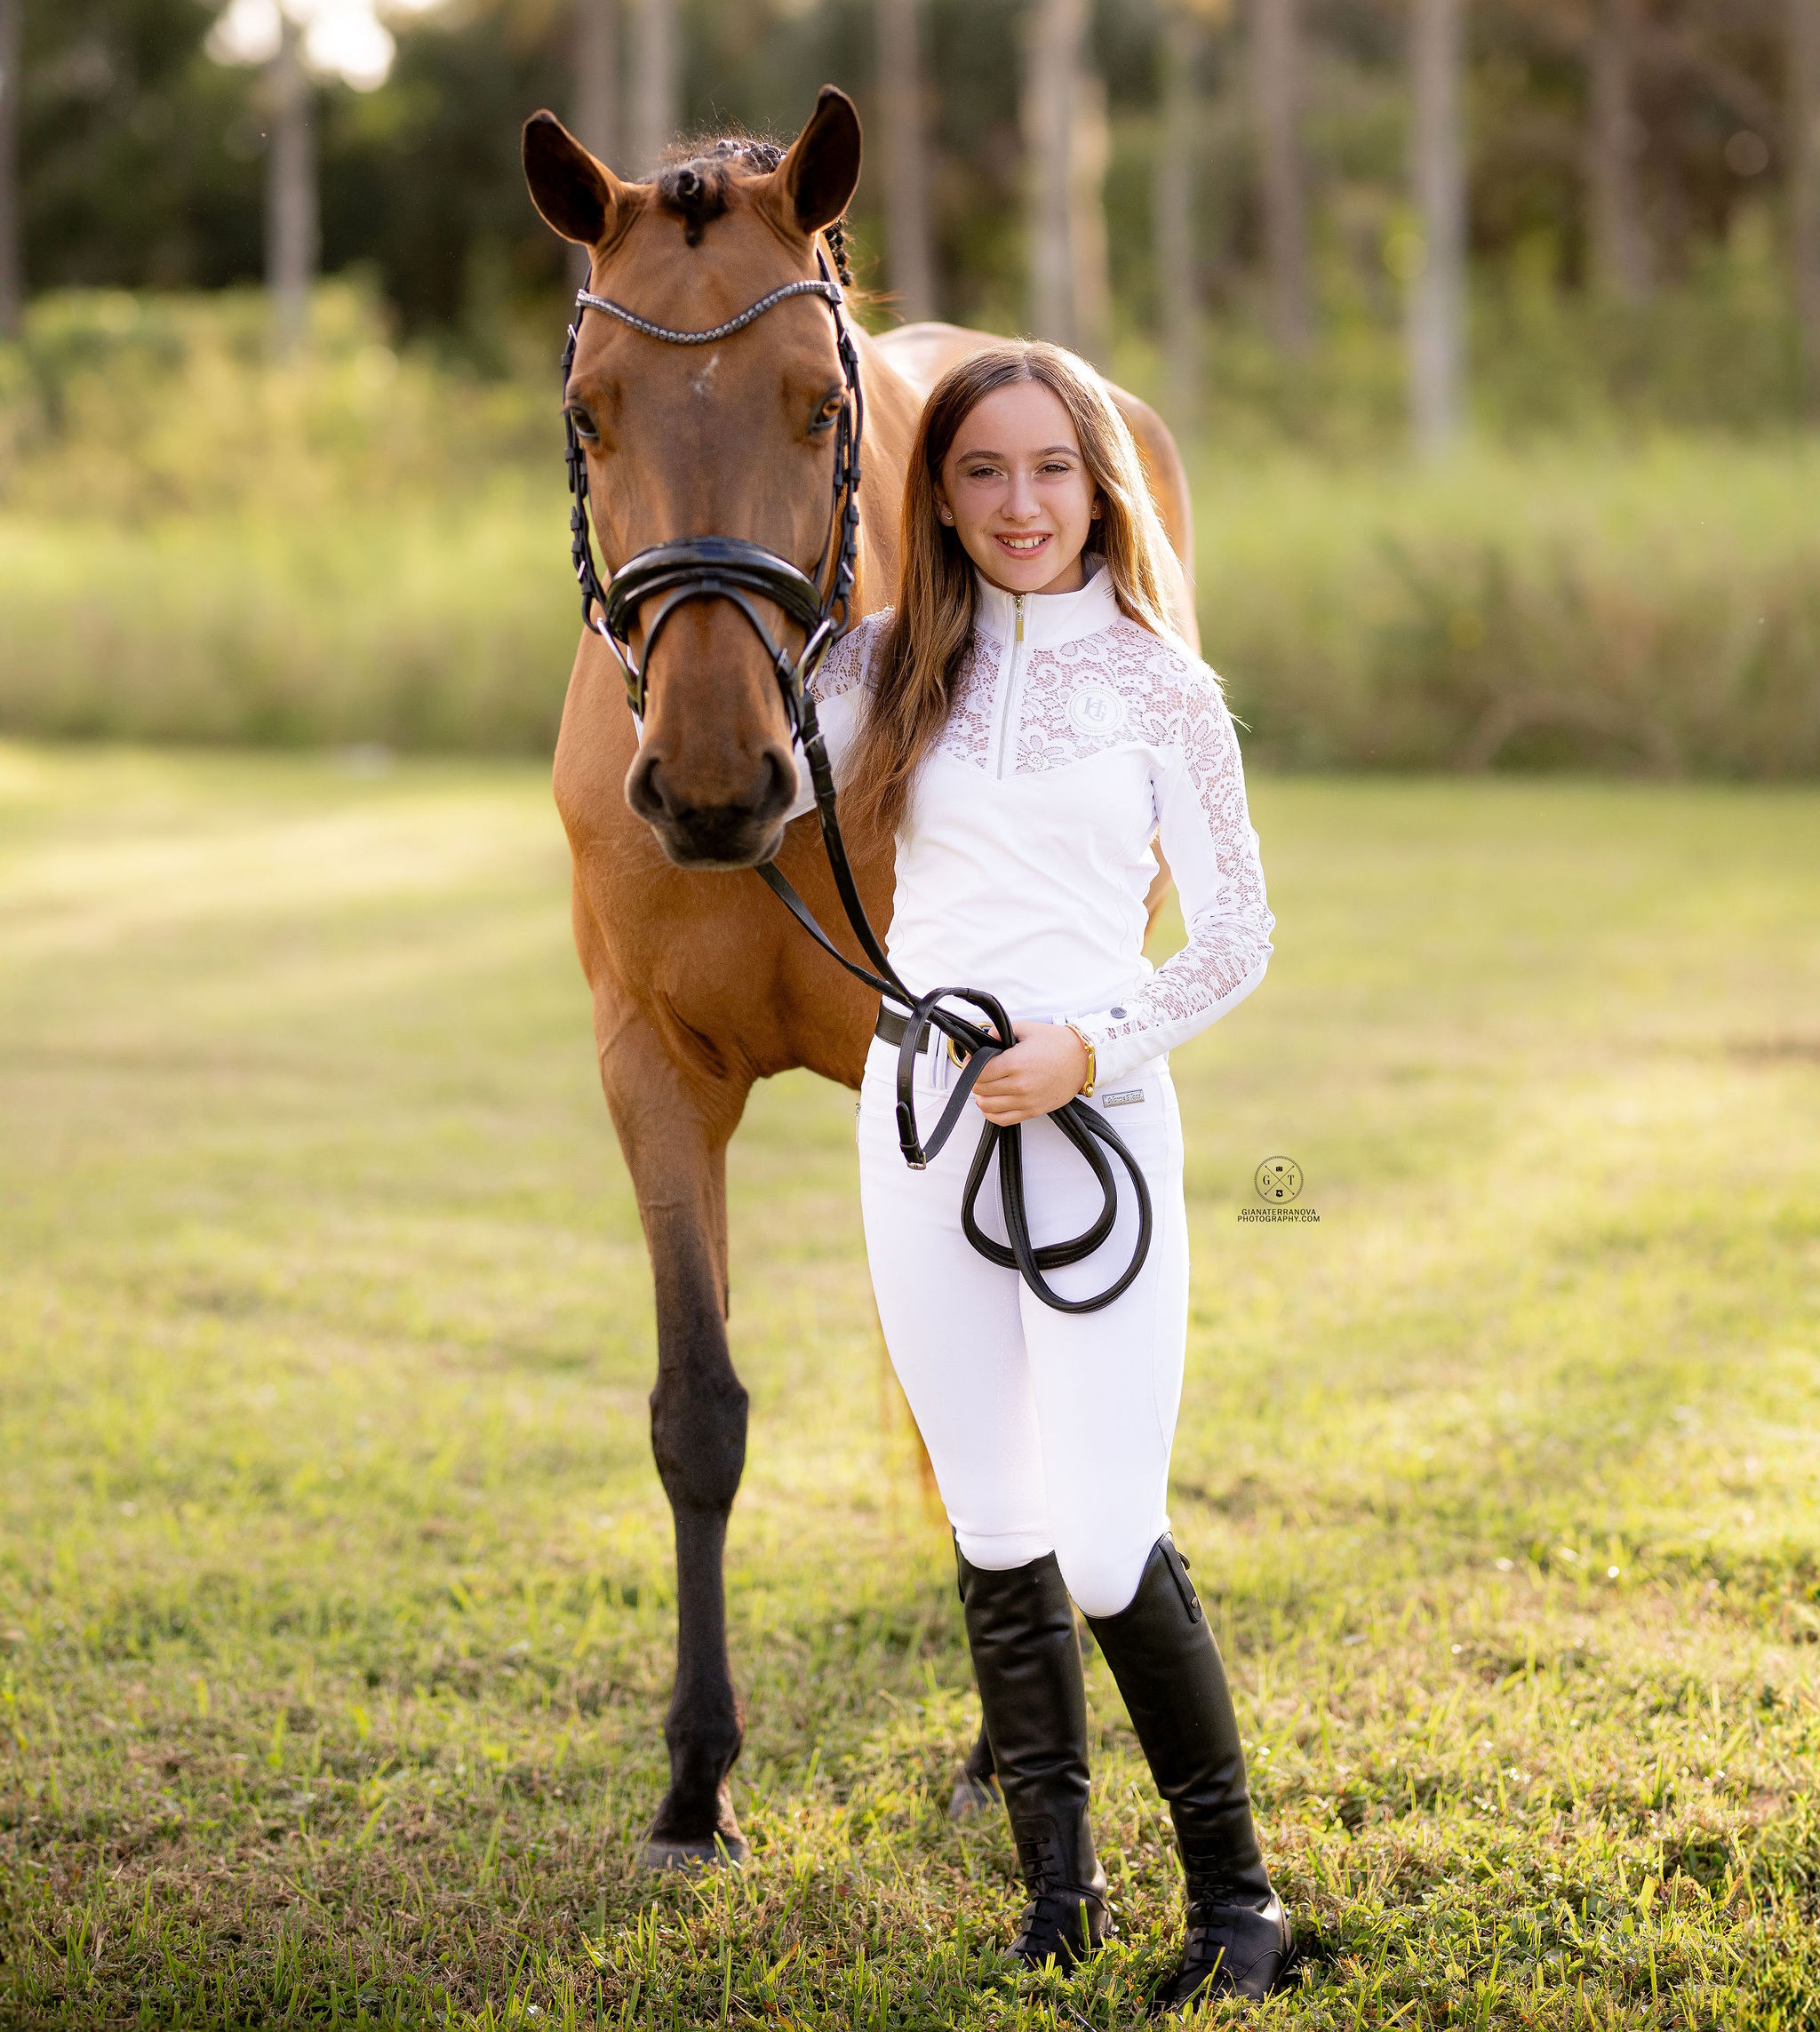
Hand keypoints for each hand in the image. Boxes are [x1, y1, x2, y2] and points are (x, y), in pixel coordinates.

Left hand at [969, 1021, 1089, 1126]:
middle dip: (976, 1079)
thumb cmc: (1059, 1045)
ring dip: (981, 1096)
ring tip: (985, 1087)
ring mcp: (1025, 1101)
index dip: (971, 1065)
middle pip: (981, 1089)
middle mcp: (1019, 1085)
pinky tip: (991, 1104)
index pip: (979, 1072)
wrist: (1082, 1060)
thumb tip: (986, 1037)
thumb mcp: (1027, 1029)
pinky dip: (991, 1113)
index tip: (973, 1061)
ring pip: (987, 1106)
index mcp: (1016, 1063)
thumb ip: (1002, 1032)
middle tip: (980, 1072)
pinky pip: (1002, 1119)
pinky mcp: (1032, 1111)